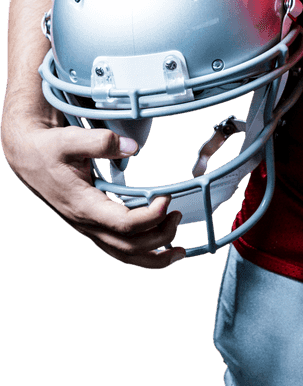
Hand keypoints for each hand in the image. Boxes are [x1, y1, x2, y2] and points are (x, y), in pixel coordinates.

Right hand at [3, 122, 185, 268]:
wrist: (30, 158)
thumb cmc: (49, 150)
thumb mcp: (70, 140)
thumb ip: (100, 142)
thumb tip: (131, 147)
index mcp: (84, 205)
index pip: (122, 223)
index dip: (148, 217)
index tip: (166, 200)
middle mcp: (87, 223)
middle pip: (127, 246)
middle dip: (158, 238)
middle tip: (178, 217)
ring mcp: (89, 228)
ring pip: (123, 255)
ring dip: (153, 256)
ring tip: (179, 250)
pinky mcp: (93, 225)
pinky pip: (118, 249)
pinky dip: (141, 254)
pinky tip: (160, 249)